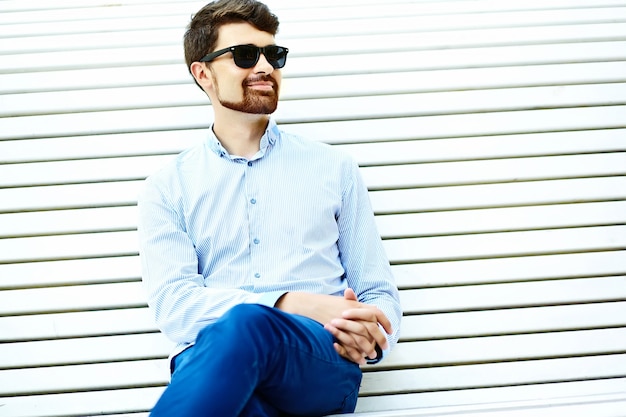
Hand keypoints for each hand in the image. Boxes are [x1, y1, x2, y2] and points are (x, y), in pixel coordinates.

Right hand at [275, 290, 392, 364]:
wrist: (308, 305)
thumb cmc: (326, 304)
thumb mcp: (343, 301)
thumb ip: (358, 305)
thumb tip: (375, 310)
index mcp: (356, 305)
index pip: (376, 313)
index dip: (385, 322)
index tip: (390, 330)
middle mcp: (351, 314)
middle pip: (371, 328)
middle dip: (380, 339)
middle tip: (385, 347)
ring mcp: (343, 324)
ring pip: (361, 339)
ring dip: (368, 349)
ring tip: (373, 356)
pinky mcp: (335, 333)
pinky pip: (348, 346)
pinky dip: (355, 355)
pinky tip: (360, 360)